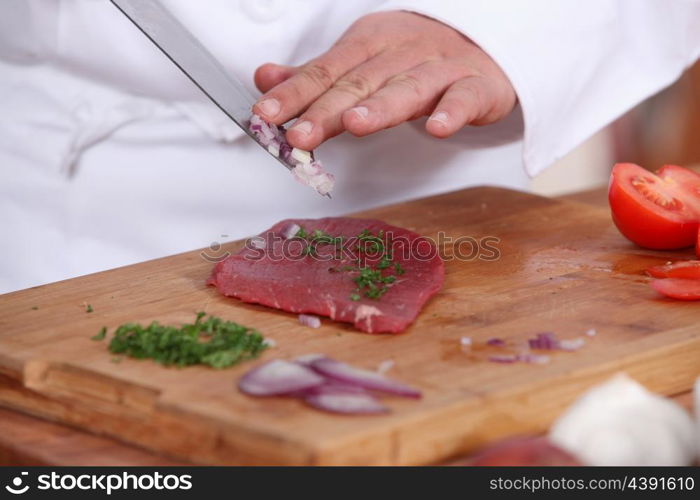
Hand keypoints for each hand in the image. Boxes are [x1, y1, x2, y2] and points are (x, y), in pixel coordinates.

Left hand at [252, 11, 516, 149]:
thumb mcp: (361, 60)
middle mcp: (402, 51)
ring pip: (408, 88)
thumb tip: (265, 79)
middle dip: (327, 110)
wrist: (483, 46)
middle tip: (299, 136)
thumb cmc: (414, 59)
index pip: (326, 71)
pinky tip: (436, 129)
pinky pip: (464, 98)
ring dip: (381, 107)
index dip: (295, 93)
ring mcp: (441, 68)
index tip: (265, 115)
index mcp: (369, 43)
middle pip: (359, 83)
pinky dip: (451, 112)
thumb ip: (316, 76)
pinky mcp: (475, 86)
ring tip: (355, 125)